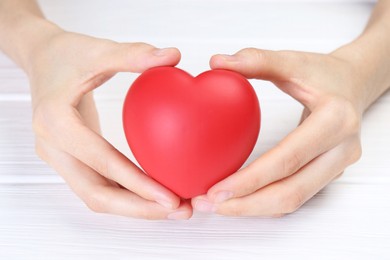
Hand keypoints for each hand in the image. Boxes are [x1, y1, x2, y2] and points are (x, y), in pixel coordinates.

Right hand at [30, 28, 191, 219]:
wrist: (42, 59)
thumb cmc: (66, 54)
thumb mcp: (97, 49)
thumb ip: (133, 54)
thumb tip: (173, 56)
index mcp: (55, 121)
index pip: (100, 161)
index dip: (137, 183)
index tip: (170, 197)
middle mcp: (52, 147)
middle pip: (96, 194)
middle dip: (139, 207)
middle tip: (178, 209)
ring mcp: (58, 157)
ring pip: (97, 196)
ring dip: (135, 206)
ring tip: (173, 207)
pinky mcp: (70, 159)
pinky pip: (99, 185)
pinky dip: (127, 193)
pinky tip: (153, 192)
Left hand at [192, 48, 362, 216]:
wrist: (354, 85)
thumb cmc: (325, 74)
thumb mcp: (294, 61)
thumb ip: (256, 61)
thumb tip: (217, 63)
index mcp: (335, 120)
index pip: (288, 159)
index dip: (251, 179)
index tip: (216, 190)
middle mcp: (342, 149)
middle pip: (291, 192)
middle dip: (247, 204)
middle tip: (209, 204)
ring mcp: (338, 166)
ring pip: (294, 202)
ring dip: (253, 208)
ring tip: (217, 206)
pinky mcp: (329, 173)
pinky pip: (295, 196)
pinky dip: (265, 202)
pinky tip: (239, 199)